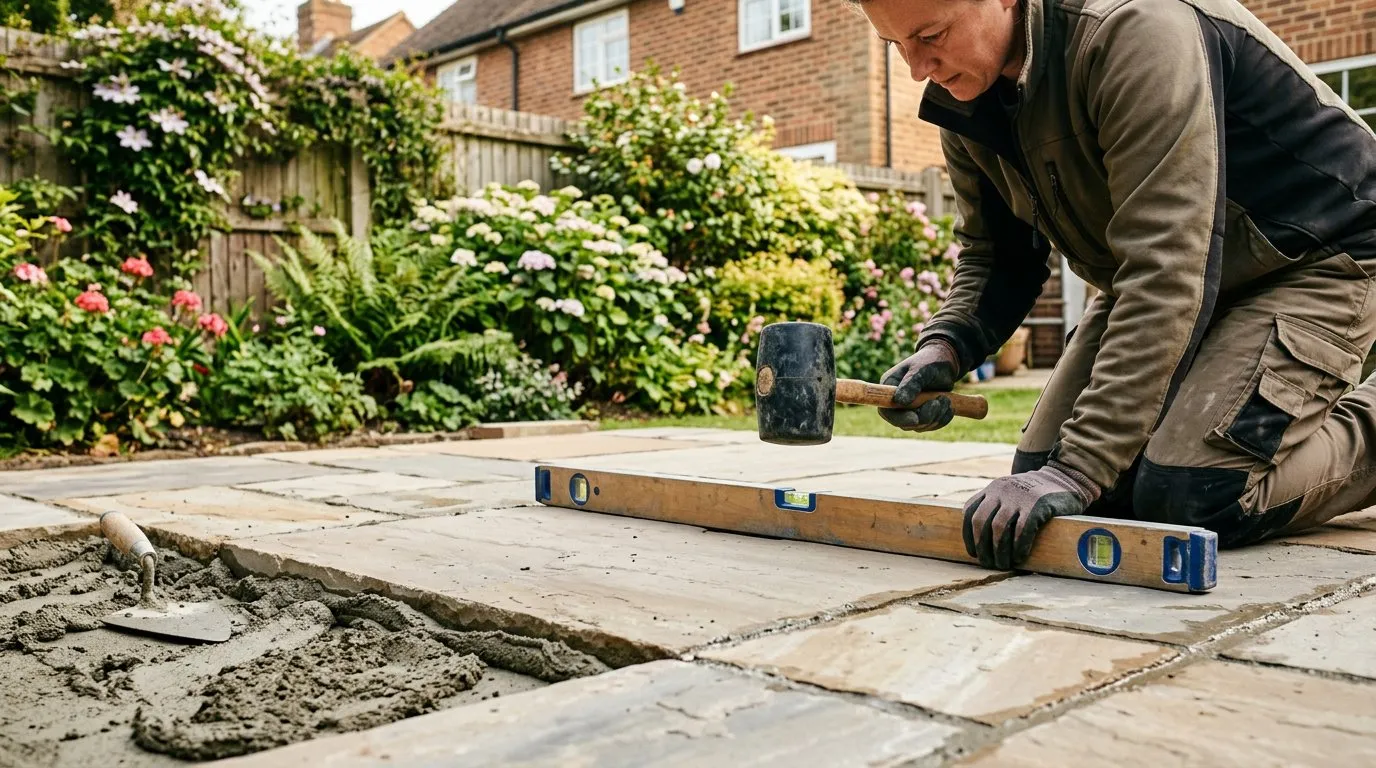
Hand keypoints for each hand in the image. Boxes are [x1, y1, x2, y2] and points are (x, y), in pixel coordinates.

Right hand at [878, 339, 959, 431]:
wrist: (945, 362)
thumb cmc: (930, 361)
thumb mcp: (921, 370)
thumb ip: (911, 384)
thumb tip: (899, 401)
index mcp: (889, 388)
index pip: (887, 411)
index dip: (900, 418)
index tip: (916, 419)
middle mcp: (896, 402)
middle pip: (904, 423)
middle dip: (924, 417)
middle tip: (939, 402)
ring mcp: (909, 410)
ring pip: (919, 426)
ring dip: (936, 417)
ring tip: (946, 400)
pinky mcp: (923, 414)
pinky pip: (930, 425)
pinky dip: (942, 419)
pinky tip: (949, 408)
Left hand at [962, 461, 1100, 569]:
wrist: (1065, 478)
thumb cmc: (1036, 494)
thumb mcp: (1011, 492)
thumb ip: (997, 506)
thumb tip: (983, 539)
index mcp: (993, 489)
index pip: (969, 512)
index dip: (968, 535)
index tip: (973, 552)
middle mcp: (1001, 491)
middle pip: (980, 522)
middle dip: (981, 546)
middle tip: (988, 563)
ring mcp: (1019, 497)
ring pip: (998, 528)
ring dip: (998, 551)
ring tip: (1003, 564)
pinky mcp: (1037, 505)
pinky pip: (1022, 530)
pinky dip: (1018, 547)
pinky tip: (1019, 558)